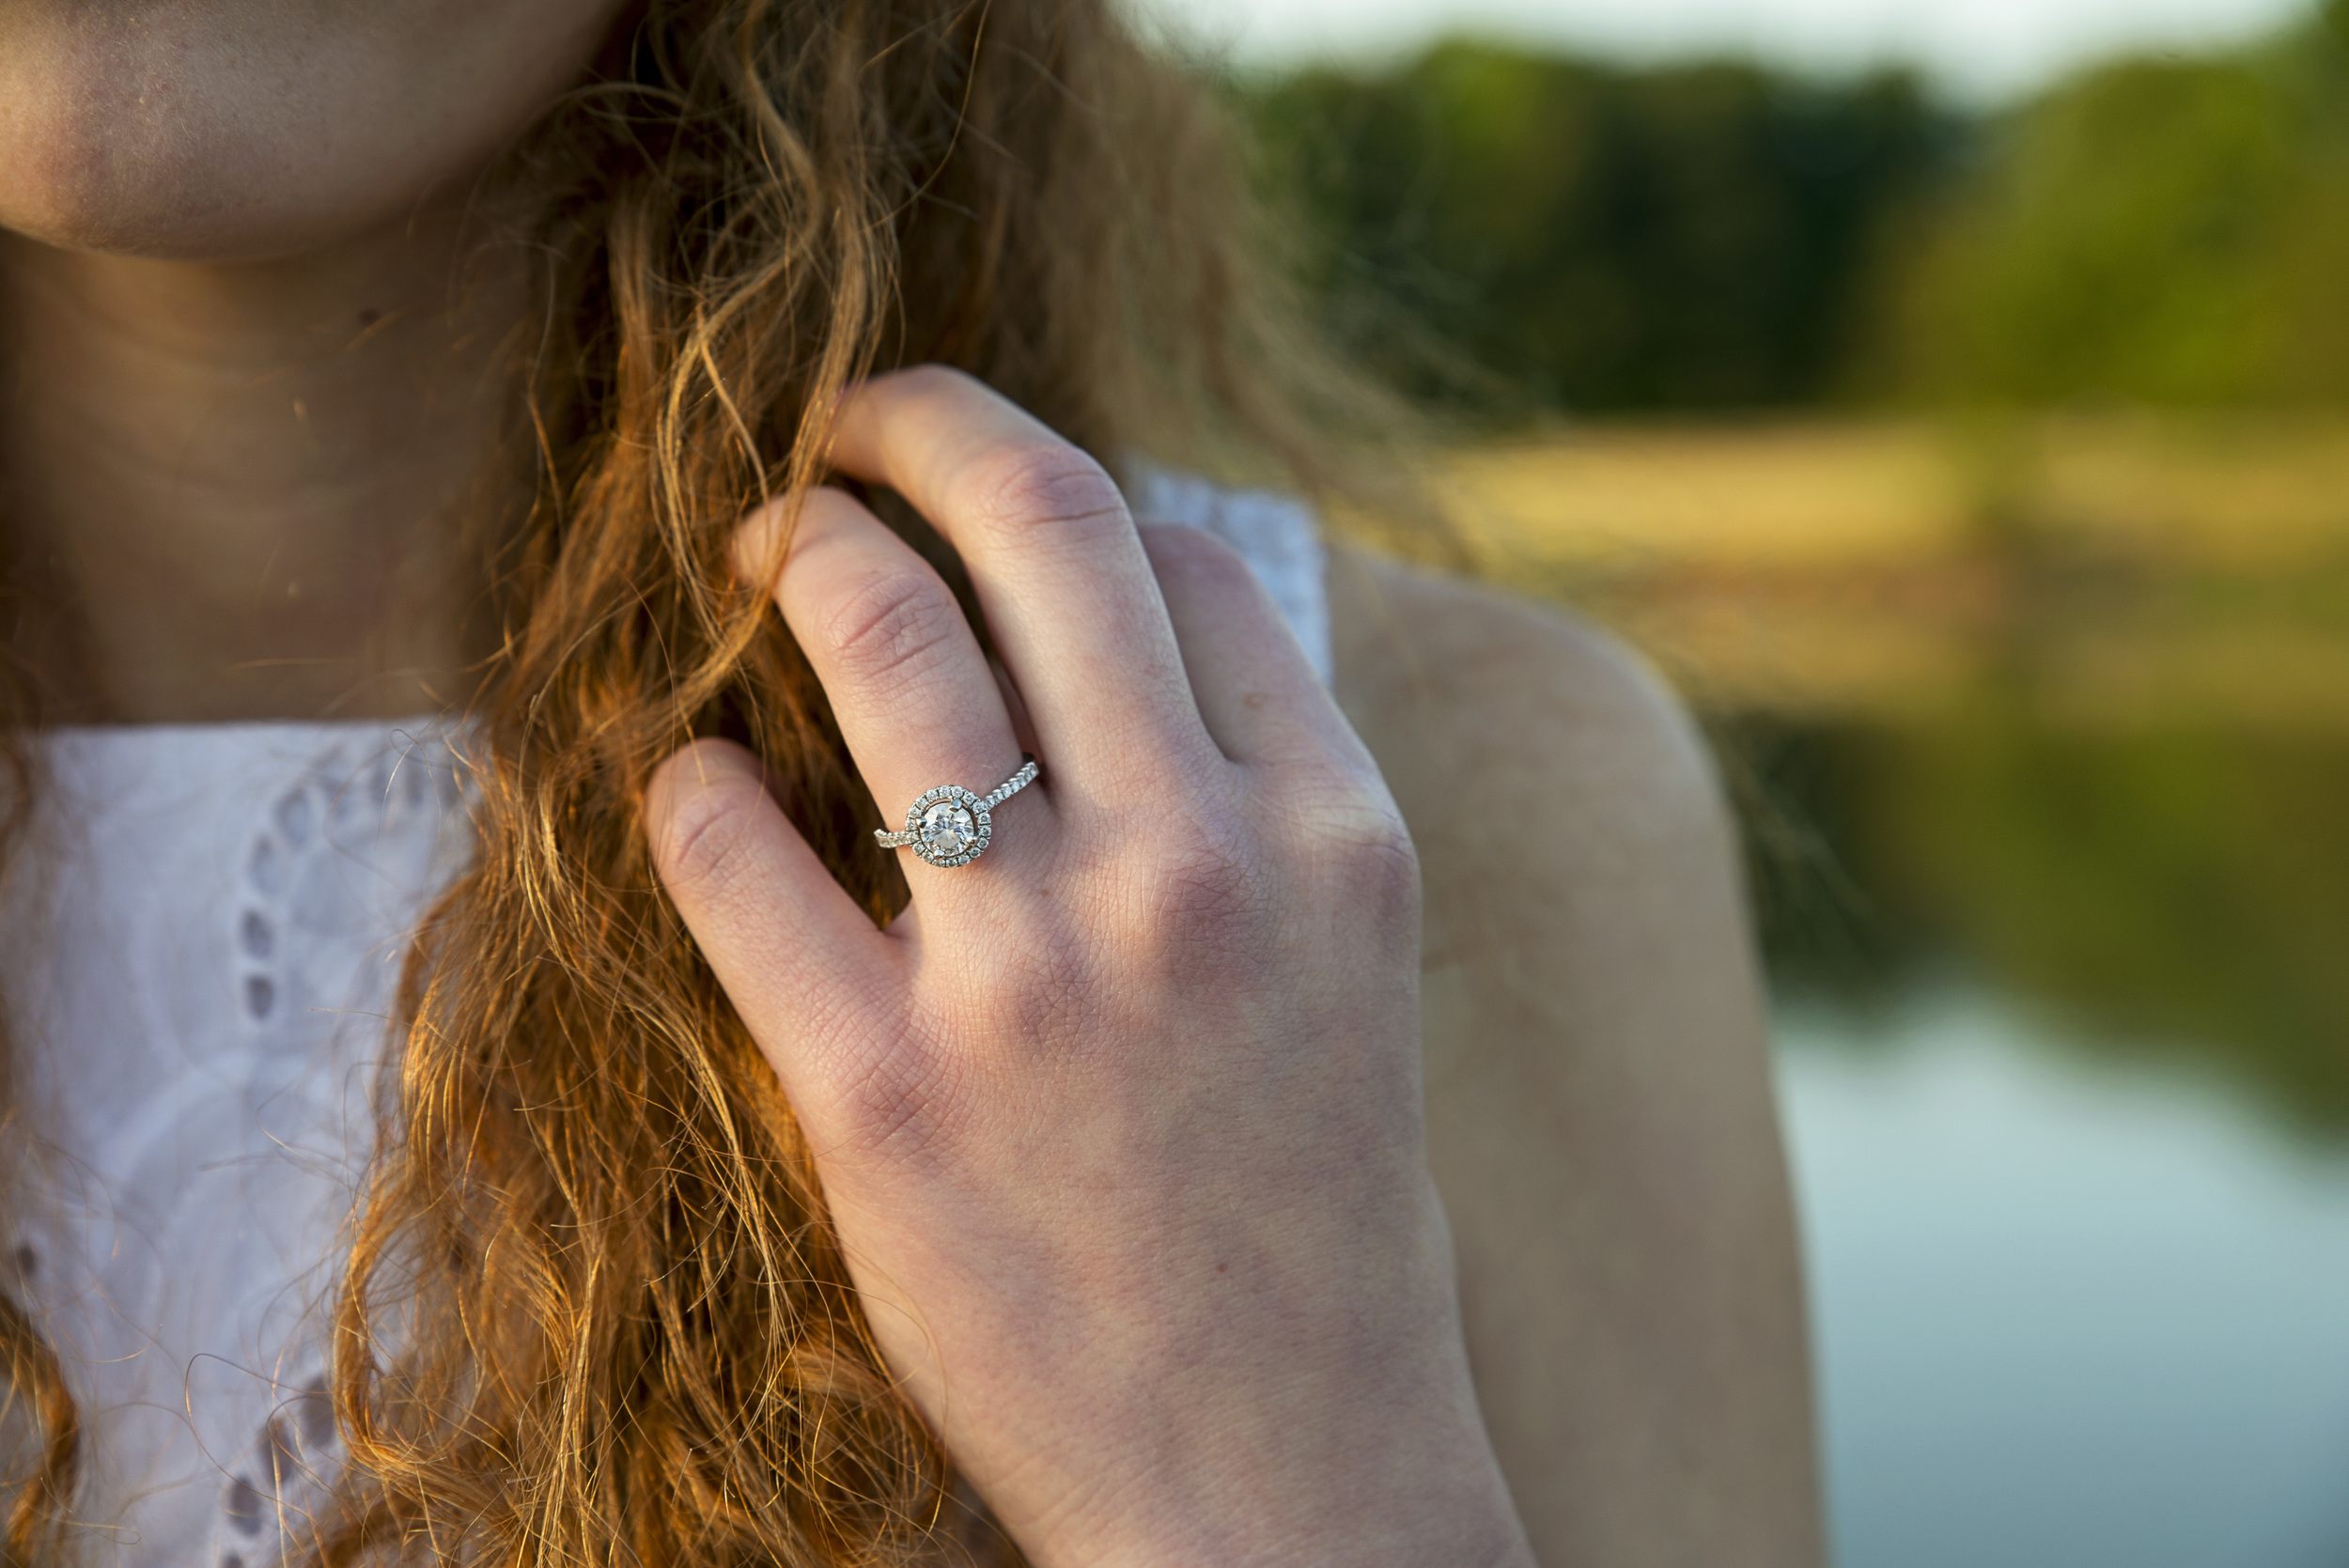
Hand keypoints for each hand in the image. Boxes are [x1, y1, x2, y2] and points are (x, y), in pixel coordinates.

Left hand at [645, 367, 1534, 1567]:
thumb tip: (1136, 633)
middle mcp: (1198, 867)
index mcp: (1334, 835)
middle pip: (1048, 523)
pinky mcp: (880, 1093)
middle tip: (858, 413)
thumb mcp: (1352, 980)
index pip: (1194, 563)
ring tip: (769, 541)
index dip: (1089, 509)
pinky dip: (690, 784)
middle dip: (928, 418)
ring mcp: (1038, 974)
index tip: (1007, 512)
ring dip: (805, 546)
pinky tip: (691, 779)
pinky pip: (737, 849)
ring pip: (885, 635)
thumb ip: (1264, 801)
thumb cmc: (1316, 1231)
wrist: (1285, 1483)